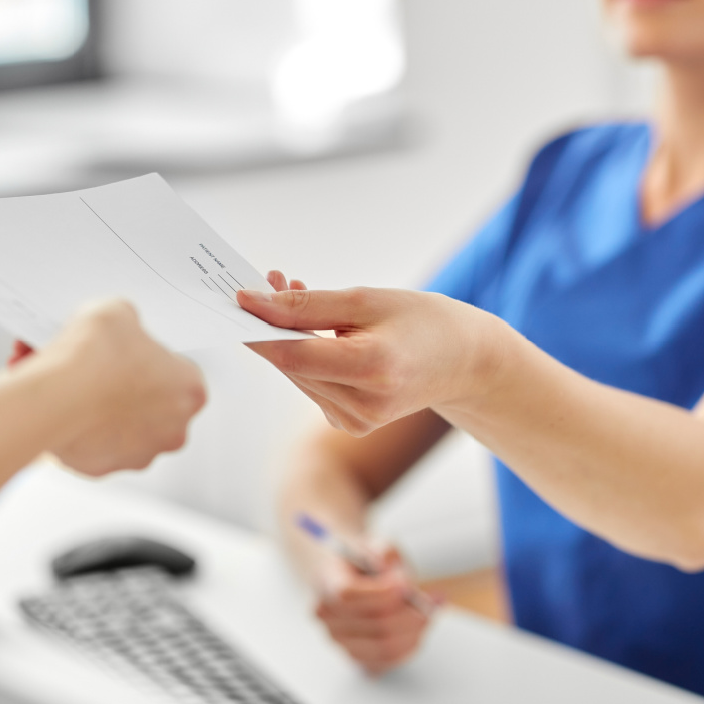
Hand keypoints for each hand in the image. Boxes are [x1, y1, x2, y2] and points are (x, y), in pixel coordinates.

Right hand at [13, 299, 206, 474]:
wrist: (54, 395)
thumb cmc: (93, 358)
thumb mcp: (117, 312)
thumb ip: (129, 323)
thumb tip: (121, 328)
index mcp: (191, 391)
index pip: (180, 373)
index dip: (152, 361)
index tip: (131, 354)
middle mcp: (173, 429)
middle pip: (156, 405)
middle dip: (131, 389)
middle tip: (102, 368)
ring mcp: (140, 454)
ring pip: (125, 429)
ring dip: (106, 410)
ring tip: (77, 385)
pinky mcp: (104, 468)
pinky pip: (94, 446)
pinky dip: (81, 429)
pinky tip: (64, 406)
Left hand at [238, 277, 506, 435]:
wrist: (464, 362)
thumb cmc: (421, 322)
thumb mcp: (366, 300)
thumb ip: (306, 305)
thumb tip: (252, 303)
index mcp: (373, 370)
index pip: (294, 355)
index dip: (260, 327)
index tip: (239, 297)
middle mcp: (363, 405)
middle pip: (291, 365)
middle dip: (272, 324)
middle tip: (270, 279)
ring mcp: (356, 421)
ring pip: (297, 375)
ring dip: (287, 337)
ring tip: (293, 293)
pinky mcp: (351, 424)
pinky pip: (311, 384)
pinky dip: (305, 355)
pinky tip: (316, 328)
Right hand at [313, 543, 431, 674]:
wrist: (348, 575)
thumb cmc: (362, 560)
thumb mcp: (374, 543)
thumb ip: (385, 552)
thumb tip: (396, 576)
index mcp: (327, 583)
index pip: (348, 595)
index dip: (380, 592)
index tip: (405, 582)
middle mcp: (328, 617)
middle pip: (374, 625)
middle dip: (410, 613)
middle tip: (432, 599)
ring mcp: (341, 641)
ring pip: (386, 647)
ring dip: (416, 630)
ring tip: (433, 609)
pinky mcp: (359, 657)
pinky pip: (390, 660)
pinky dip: (413, 643)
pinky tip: (423, 624)